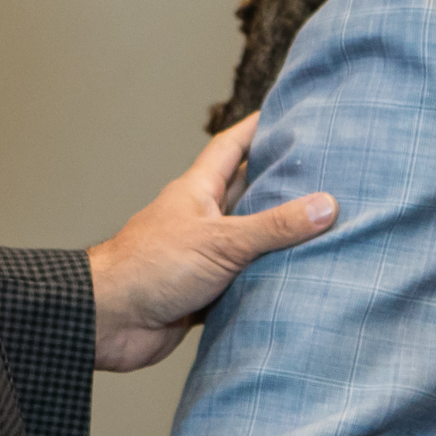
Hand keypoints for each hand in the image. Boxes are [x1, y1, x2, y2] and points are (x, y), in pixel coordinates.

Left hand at [86, 116, 335, 370]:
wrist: (109, 322)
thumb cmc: (151, 267)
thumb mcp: (221, 240)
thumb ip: (274, 226)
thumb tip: (326, 205)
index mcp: (199, 192)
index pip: (231, 147)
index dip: (257, 128)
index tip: (287, 114)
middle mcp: (200, 219)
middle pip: (246, 193)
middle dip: (281, 184)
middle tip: (323, 174)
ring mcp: (201, 256)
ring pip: (247, 241)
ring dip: (278, 238)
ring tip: (324, 228)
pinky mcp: (203, 292)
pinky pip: (243, 282)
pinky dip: (266, 281)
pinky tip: (295, 280)